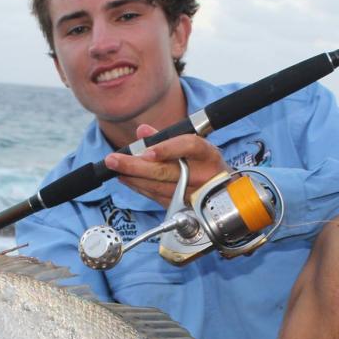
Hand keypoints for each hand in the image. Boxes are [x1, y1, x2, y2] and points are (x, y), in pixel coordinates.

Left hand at [104, 124, 228, 208]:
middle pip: (166, 171)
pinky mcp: (183, 207)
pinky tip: (128, 179)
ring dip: (133, 178)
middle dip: (135, 166)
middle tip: (114, 160)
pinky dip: (140, 188)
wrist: (225, 192)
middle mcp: (203, 175)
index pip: (189, 146)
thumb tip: (142, 131)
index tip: (146, 152)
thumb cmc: (205, 164)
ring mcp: (193, 194)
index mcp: (207, 154)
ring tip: (116, 169)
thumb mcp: (192, 146)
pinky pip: (157, 197)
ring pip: (158, 187)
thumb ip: (165, 137)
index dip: (167, 149)